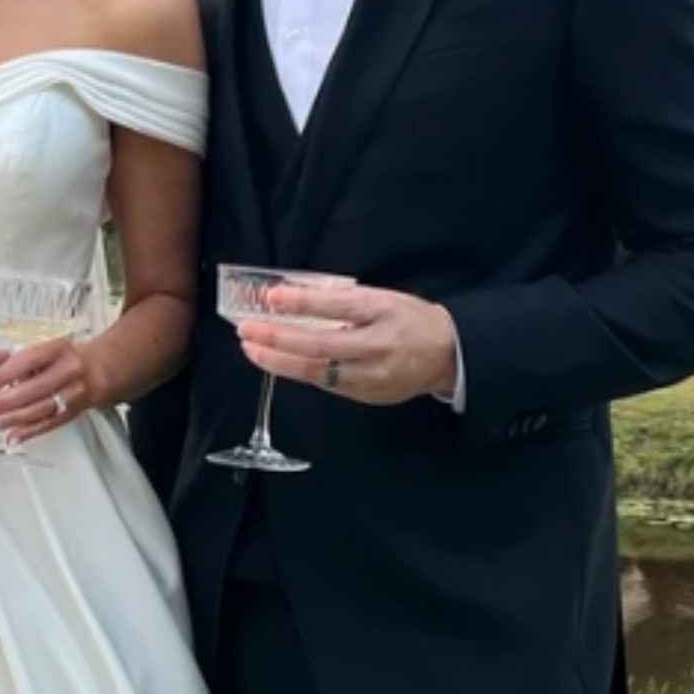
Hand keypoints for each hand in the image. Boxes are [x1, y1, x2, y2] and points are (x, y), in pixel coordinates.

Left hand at [0, 337, 98, 447]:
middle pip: (33, 389)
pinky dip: (28, 432)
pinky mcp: (73, 413)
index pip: (30, 359)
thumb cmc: (65, 359)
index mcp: (59, 350)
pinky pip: (49, 424)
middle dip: (3, 403)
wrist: (101, 371)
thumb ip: (18, 355)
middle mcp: (68, 372)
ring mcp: (72, 394)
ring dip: (12, 420)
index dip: (8, 373)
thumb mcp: (45, 349)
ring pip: (40, 410)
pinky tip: (11, 438)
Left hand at [238, 283, 458, 407]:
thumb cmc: (409, 319)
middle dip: (278, 339)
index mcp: (384, 312)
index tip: (271, 297)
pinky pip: (327, 384)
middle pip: (321, 346)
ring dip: (279, 362)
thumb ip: (342, 300)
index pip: (339, 306)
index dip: (303, 302)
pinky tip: (279, 362)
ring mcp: (372, 376)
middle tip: (246, 329)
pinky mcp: (367, 395)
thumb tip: (291, 298)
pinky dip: (299, 372)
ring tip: (252, 348)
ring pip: (318, 373)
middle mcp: (378, 346)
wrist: (447, 355)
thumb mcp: (382, 297)